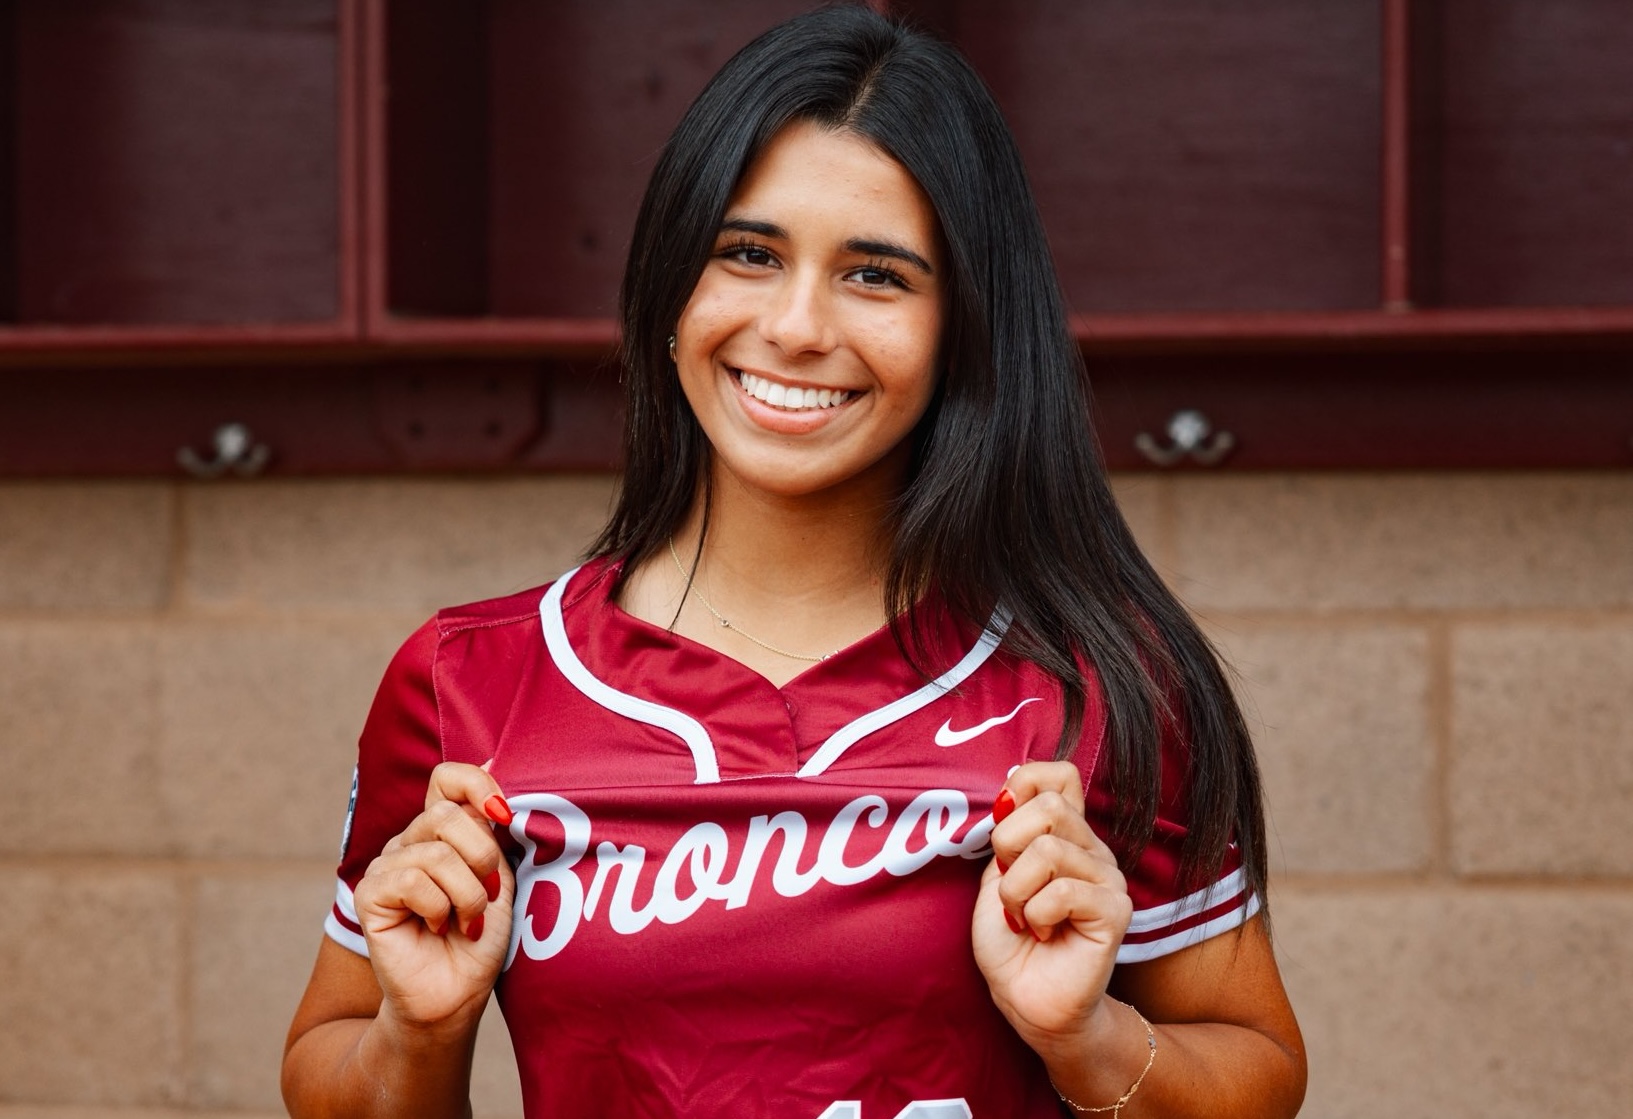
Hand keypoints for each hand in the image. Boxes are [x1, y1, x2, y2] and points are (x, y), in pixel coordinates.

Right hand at [352, 762, 514, 1030]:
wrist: (458, 992)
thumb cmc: (481, 937)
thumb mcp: (499, 876)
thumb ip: (492, 829)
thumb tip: (495, 762)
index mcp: (444, 830)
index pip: (448, 777)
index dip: (478, 785)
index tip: (504, 816)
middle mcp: (412, 840)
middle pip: (449, 815)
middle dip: (483, 860)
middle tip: (487, 896)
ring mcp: (388, 865)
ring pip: (438, 854)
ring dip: (468, 896)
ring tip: (466, 922)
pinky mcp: (370, 893)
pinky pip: (414, 881)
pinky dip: (439, 910)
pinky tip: (435, 929)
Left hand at [971, 761, 1130, 1051]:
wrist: (1024, 999)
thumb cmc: (1009, 940)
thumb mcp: (995, 876)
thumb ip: (1007, 833)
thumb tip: (1009, 787)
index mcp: (1065, 834)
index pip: (1059, 775)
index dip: (1023, 786)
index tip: (1002, 826)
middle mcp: (1092, 849)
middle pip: (1048, 807)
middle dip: (1007, 848)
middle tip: (1010, 889)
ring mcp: (1108, 878)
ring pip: (1047, 852)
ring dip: (1015, 892)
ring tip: (1022, 918)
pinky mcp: (1115, 911)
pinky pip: (1060, 892)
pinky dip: (1035, 916)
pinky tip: (1042, 934)